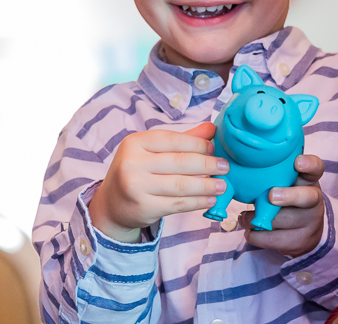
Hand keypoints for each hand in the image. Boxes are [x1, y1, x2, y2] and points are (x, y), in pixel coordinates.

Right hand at [89, 122, 228, 242]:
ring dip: (206, 185)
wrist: (112, 203)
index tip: (213, 149)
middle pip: (179, 162)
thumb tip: (212, 129)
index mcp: (135, 142)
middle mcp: (133, 163)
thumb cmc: (137, 170)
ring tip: (223, 185)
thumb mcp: (152, 150)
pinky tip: (210, 199)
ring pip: (181, 185)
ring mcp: (136, 187)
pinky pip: (178, 204)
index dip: (197, 144)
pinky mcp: (144, 208)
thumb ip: (182, 139)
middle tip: (225, 167)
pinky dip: (197, 202)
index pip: (173, 140)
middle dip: (207, 164)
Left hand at [240, 154, 324, 257]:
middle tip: (271, 195)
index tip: (297, 161)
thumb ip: (272, 174)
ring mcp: (310, 221)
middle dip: (288, 196)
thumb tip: (237, 166)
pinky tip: (249, 231)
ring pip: (285, 220)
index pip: (316, 168)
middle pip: (307, 197)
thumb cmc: (286, 197)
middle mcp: (313, 199)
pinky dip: (257, 236)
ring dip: (259, 219)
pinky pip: (275, 239)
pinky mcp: (300, 240)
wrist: (304, 229)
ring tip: (244, 217)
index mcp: (308, 179)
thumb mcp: (286, 183)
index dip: (309, 164)